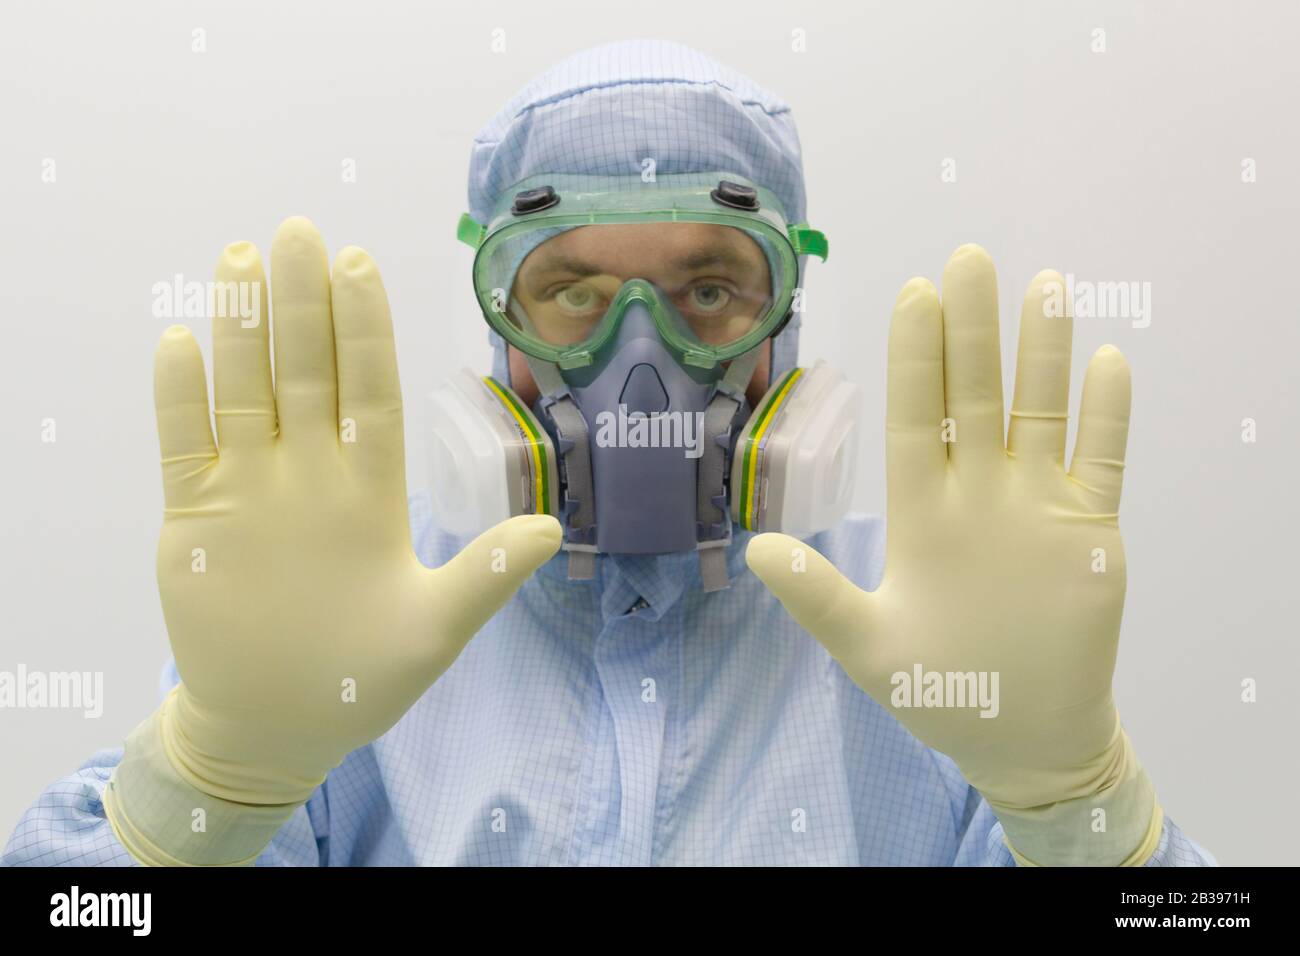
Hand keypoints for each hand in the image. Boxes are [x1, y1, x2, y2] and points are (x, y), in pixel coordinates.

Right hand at [149, 217, 559, 805]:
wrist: (275, 725)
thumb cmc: (361, 678)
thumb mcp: (436, 629)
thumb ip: (487, 575)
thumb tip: (557, 528)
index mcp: (372, 489)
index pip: (370, 391)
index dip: (366, 331)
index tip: (363, 266)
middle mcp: (311, 474)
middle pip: (307, 372)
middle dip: (304, 305)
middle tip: (300, 230)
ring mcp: (250, 490)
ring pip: (245, 390)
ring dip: (242, 328)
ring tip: (242, 257)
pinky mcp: (194, 516)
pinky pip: (183, 444)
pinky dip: (180, 399)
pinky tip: (180, 343)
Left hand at [748, 244, 1156, 862]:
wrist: (1023, 734)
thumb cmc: (940, 691)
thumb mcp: (867, 647)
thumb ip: (817, 597)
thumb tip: (754, 550)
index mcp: (921, 510)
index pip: (917, 415)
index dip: (916, 357)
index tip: (915, 295)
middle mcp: (977, 492)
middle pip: (976, 395)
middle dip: (972, 331)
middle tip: (969, 258)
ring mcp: (1037, 505)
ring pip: (1040, 411)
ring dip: (1043, 353)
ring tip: (1044, 287)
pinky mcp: (1089, 529)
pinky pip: (1102, 460)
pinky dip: (1106, 417)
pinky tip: (1107, 364)